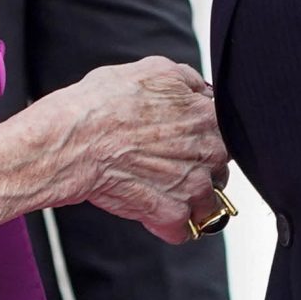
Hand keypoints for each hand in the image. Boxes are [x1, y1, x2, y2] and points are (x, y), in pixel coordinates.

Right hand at [36, 56, 228, 241]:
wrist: (74, 142)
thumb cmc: (102, 106)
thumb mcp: (153, 70)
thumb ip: (187, 81)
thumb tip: (198, 88)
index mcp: (208, 118)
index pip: (226, 133)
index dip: (203, 138)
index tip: (185, 141)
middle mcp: (209, 154)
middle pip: (219, 170)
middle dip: (198, 170)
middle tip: (165, 165)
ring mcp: (193, 187)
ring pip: (205, 203)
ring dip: (186, 200)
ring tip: (156, 190)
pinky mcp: (172, 214)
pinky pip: (182, 229)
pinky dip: (168, 225)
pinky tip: (150, 211)